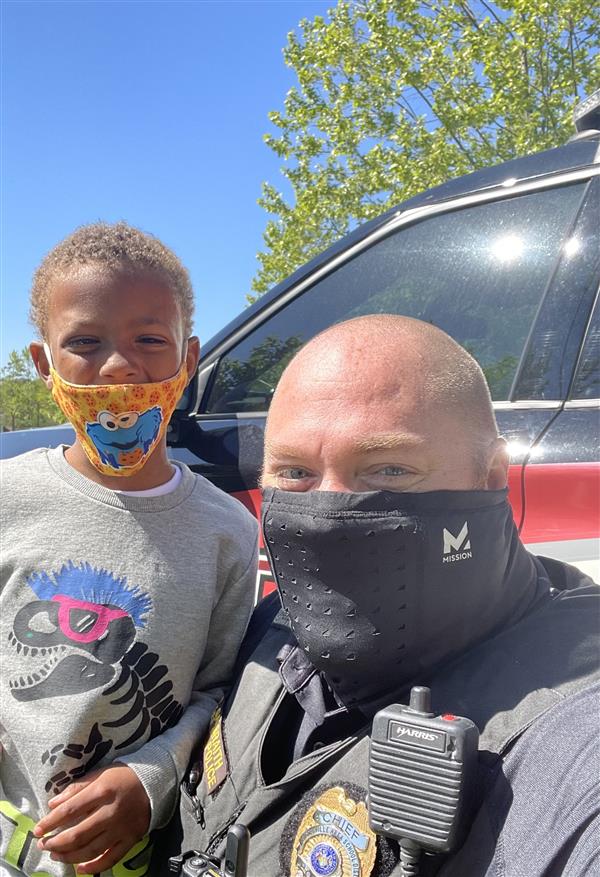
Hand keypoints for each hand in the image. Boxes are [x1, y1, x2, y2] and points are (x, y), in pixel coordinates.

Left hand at [34, 762, 149, 873]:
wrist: (155, 781)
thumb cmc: (124, 776)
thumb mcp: (100, 774)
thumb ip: (77, 788)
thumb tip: (53, 804)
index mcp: (103, 790)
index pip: (70, 810)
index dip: (51, 822)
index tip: (38, 829)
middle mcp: (111, 811)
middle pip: (78, 834)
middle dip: (56, 842)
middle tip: (43, 845)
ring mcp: (122, 827)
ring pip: (91, 849)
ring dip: (69, 856)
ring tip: (56, 855)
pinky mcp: (131, 838)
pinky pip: (111, 858)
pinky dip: (94, 867)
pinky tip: (80, 868)